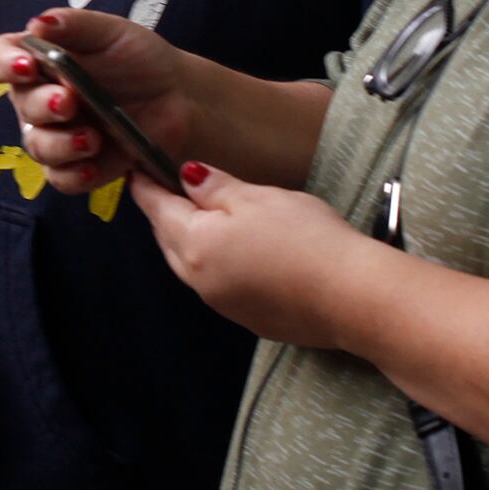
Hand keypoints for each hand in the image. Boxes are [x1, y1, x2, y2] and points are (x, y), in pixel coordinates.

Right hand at [0, 9, 198, 193]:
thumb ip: (76, 25)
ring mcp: (56, 134)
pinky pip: (60, 178)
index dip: (3, 64)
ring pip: (37, 146)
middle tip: (69, 102)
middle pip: (20, 105)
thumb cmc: (139, 58)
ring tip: (91, 138)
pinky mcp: (77, 166)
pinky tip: (92, 165)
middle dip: (42, 105)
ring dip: (59, 143)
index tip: (26, 67)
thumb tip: (38, 23)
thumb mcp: (112, 32)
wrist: (179, 98)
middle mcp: (39, 98)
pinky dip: (73, 174)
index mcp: (39, 59)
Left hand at [129, 161, 373, 351]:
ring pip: (191, 266)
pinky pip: (219, 286)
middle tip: (170, 188)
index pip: (157, 209)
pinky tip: (240, 253)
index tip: (138, 170)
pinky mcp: (249, 319)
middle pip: (169, 240)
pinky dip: (217, 265)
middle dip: (166, 214)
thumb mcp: (257, 198)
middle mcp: (199, 280)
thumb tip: (187, 176)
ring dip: (190, 241)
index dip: (146, 186)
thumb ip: (215, 188)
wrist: (350, 297)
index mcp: (193, 244)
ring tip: (205, 218)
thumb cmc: (305, 240)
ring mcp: (223, 305)